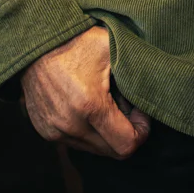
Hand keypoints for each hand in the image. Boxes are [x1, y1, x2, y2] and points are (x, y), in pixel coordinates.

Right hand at [20, 25, 150, 158]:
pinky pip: (76, 143)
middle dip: (125, 132)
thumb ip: (137, 68)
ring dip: (106, 132)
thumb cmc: (77, 41)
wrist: (35, 43)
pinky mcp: (45, 131)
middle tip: (126, 105)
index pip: (127, 144)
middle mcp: (70, 124)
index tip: (140, 111)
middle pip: (112, 151)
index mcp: (90, 105)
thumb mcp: (112, 46)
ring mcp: (55, 130)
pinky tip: (88, 106)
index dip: (140, 131)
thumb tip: (158, 86)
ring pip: (94, 149)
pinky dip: (88, 131)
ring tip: (106, 103)